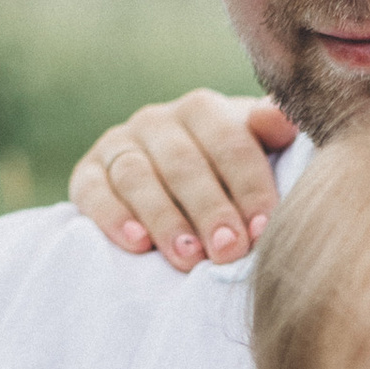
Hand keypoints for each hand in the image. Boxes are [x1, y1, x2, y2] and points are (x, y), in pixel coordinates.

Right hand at [68, 90, 295, 270]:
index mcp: (204, 110)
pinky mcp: (87, 173)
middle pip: (183, 163)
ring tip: (187, 258)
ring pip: (137, 177)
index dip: (249, 187)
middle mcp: (158, 121)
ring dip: (164, 220)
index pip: (229, 142)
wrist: (171, 188)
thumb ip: (274, 133)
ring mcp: (119, 144)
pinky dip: (113, 217)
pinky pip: (93, 191)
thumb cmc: (229, 176)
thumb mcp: (259, 151)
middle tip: (229, 251)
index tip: (264, 230)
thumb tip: (282, 118)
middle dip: (209, 210)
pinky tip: (137, 245)